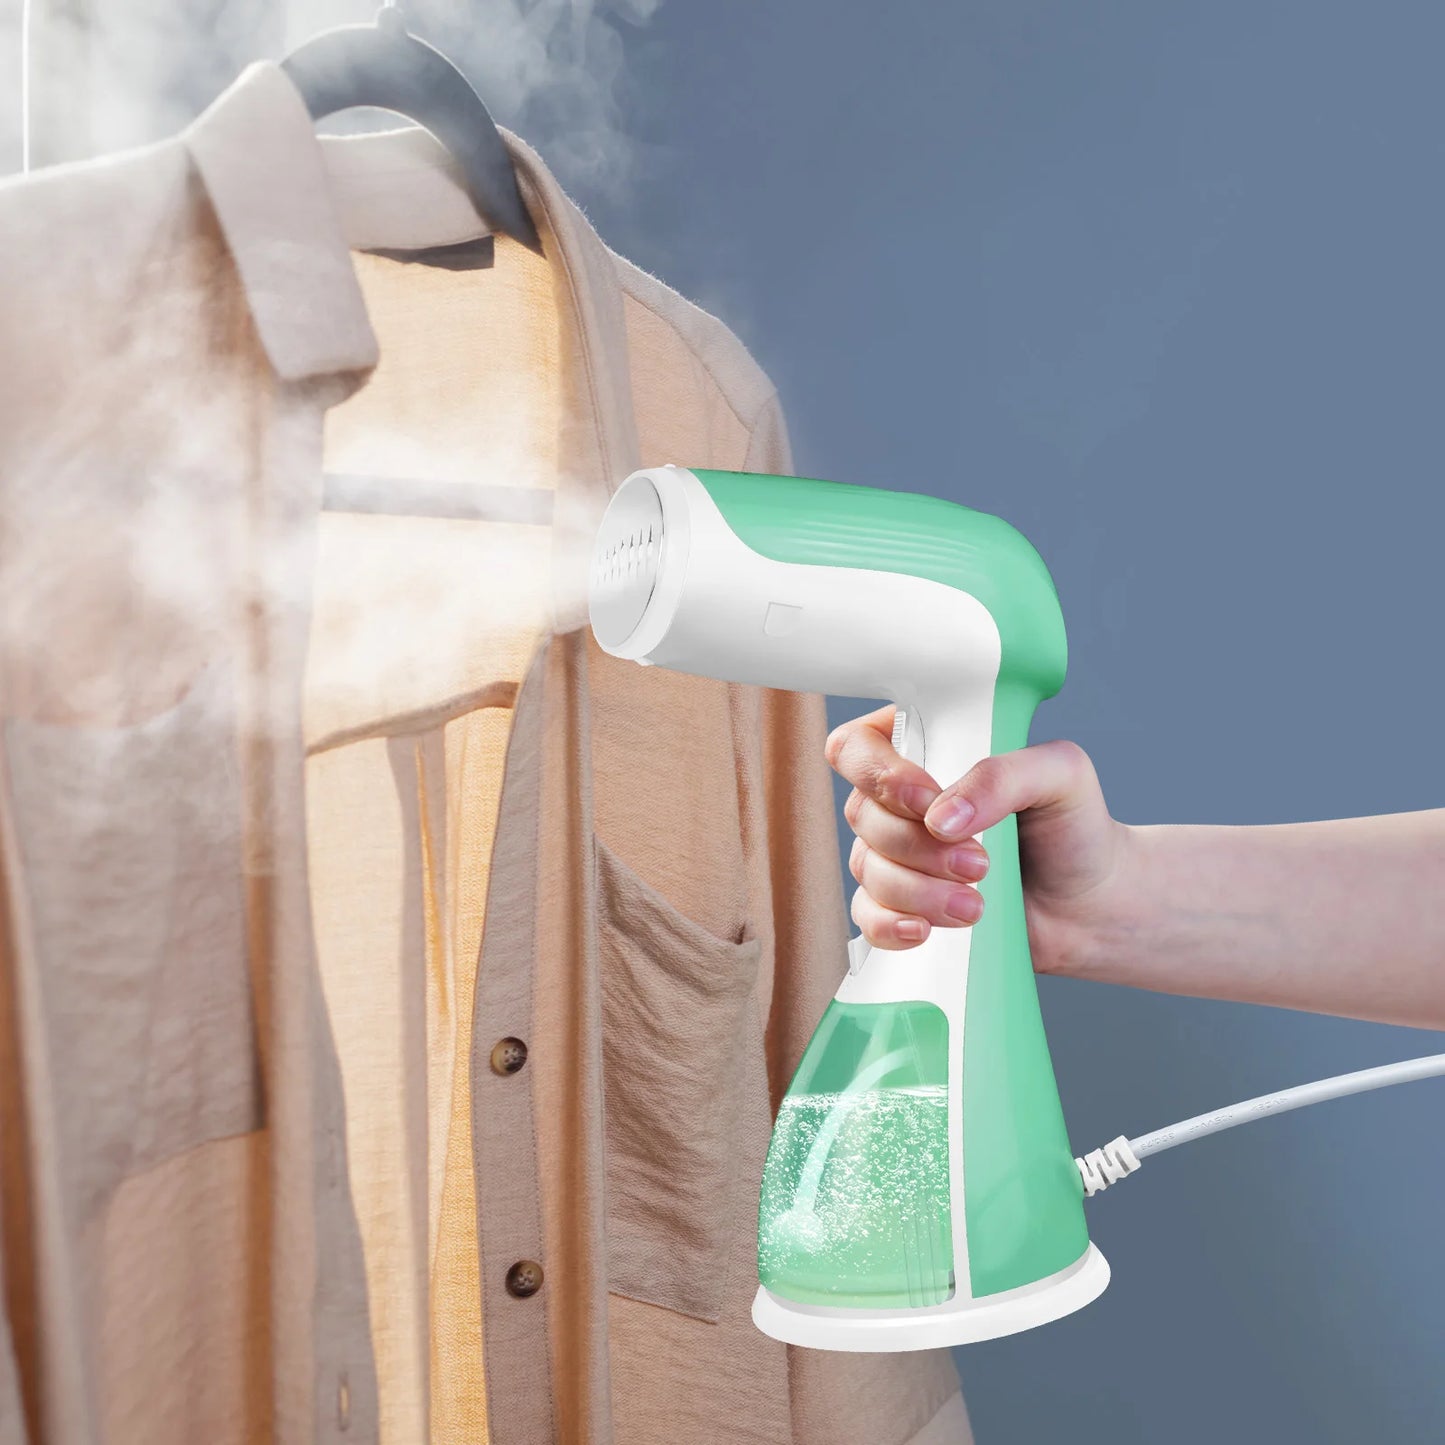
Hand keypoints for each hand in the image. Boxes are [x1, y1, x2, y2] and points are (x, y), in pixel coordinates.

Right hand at [824, 704, 1130, 968]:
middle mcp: (902, 800)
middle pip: (862, 814)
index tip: (927, 803)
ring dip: (920, 891)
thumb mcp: (1059, 776)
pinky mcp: (901, 905)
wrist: (1092, 904)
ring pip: (867, 869)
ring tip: (977, 905)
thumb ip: (1001, 776)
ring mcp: (897, 854)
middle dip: (918, 847)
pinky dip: (891, 925)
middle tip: (981, 862)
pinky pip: (867, 916)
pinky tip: (925, 930)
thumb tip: (941, 817)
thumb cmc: (1074, 827)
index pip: (860, 747)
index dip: (880, 776)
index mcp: (928, 746)